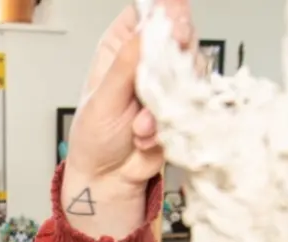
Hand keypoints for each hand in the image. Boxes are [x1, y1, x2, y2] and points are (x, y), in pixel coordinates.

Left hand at [67, 0, 194, 189]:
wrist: (108, 179)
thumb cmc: (94, 138)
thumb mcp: (102, 99)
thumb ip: (126, 63)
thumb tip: (148, 27)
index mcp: (120, 46)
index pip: (148, 10)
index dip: (165, 13)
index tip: (172, 26)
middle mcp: (147, 59)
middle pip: (180, 33)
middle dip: (175, 58)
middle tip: (163, 80)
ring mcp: (168, 81)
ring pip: (193, 68)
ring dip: (168, 100)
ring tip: (139, 126)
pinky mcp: (183, 105)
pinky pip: (193, 102)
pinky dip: (171, 122)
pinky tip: (146, 137)